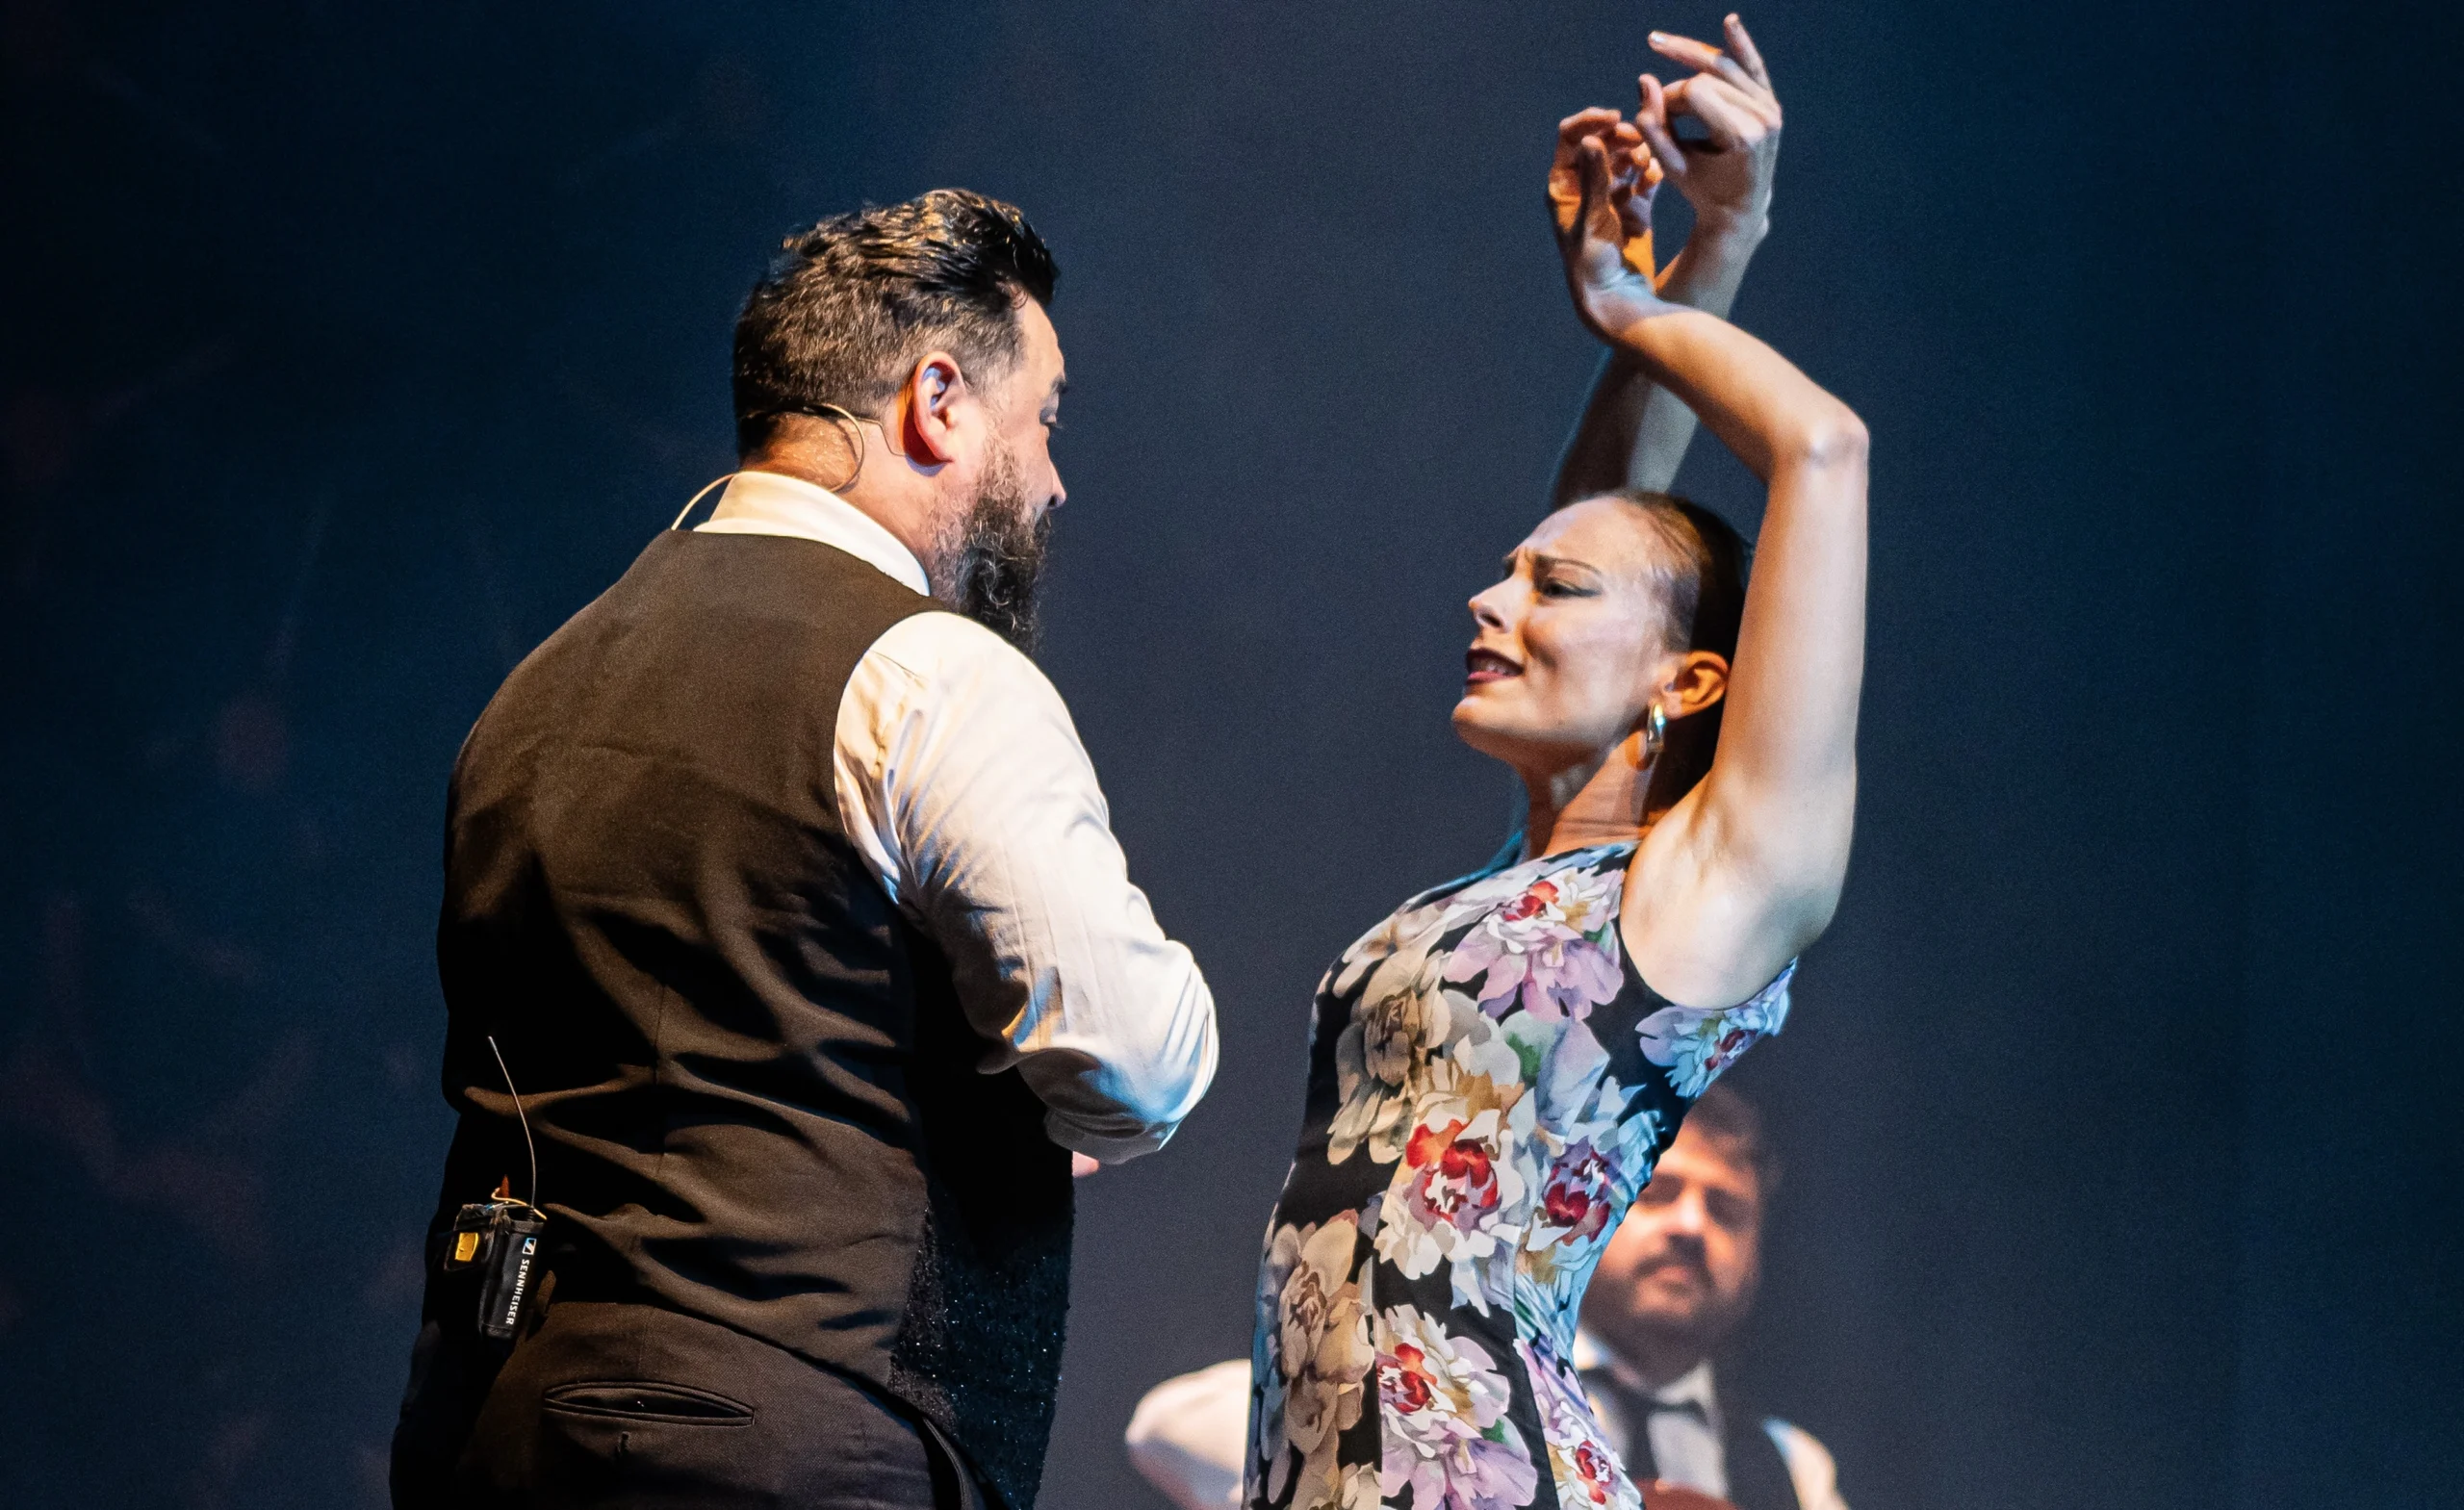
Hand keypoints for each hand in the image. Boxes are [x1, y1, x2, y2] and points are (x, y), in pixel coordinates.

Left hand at [1548, 107, 1663, 278]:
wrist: (1615, 298)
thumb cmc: (1591, 264)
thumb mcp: (1592, 219)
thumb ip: (1594, 179)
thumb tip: (1590, 139)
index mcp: (1563, 186)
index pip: (1571, 139)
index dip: (1590, 122)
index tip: (1615, 118)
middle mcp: (1585, 187)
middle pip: (1602, 142)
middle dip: (1620, 135)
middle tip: (1638, 138)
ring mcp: (1611, 196)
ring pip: (1625, 157)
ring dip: (1638, 152)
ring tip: (1646, 162)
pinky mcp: (1635, 207)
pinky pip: (1644, 178)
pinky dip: (1651, 173)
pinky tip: (1655, 177)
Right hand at [1638, 14, 1781, 236]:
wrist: (1742, 207)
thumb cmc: (1703, 190)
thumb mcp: (1673, 167)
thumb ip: (1655, 128)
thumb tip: (1644, 79)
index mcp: (1743, 135)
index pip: (1695, 92)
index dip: (1667, 99)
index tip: (1653, 117)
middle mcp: (1763, 116)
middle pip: (1707, 77)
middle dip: (1677, 88)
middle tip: (1656, 104)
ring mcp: (1770, 108)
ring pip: (1724, 67)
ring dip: (1690, 56)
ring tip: (1658, 43)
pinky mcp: (1770, 102)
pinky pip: (1753, 66)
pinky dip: (1740, 43)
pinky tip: (1730, 21)